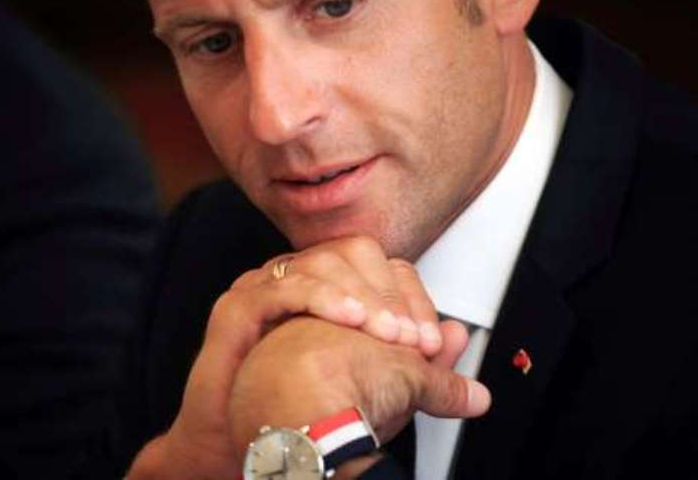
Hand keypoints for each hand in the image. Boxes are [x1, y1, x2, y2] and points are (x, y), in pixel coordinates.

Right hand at [127, 236, 444, 478]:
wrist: (262, 447)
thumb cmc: (313, 414)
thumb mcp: (384, 385)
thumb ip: (423, 361)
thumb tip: (459, 337)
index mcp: (334, 290)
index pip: (383, 267)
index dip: (413, 299)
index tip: (433, 342)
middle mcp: (302, 280)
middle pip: (356, 253)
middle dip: (392, 295)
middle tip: (416, 342)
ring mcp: (269, 286)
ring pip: (324, 263)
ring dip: (365, 298)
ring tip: (390, 336)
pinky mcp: (241, 305)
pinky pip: (287, 286)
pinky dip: (324, 298)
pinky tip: (352, 321)